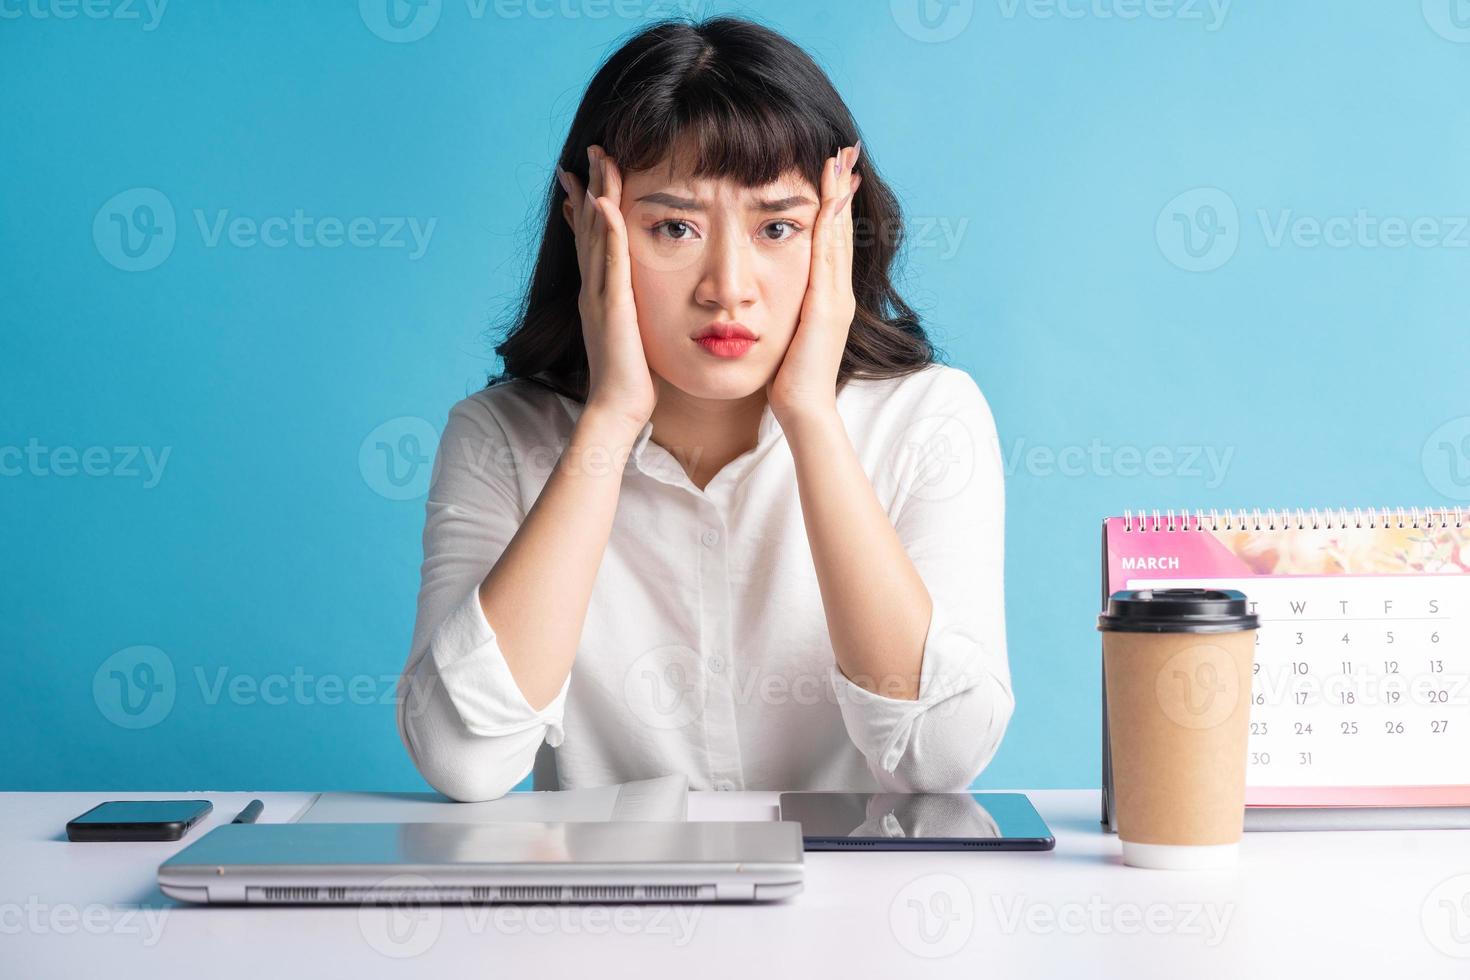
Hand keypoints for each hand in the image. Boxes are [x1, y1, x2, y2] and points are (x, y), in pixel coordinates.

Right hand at [557, 145, 657, 430]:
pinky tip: (606, 204)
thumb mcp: (629, 336)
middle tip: (590, 151)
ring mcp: (600, 296)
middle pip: (589, 228)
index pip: (592, 242)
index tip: (584, 178)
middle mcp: (593, 289)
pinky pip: (610, 262)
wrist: (618, 408)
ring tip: (597, 160)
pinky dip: (607, 232)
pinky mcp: (613, 306)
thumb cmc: (630, 381)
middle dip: (589, 187)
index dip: (587, 208)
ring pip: (597, 235)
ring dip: (597, 194)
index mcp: (599, 295)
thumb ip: (629, 315)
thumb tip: (634, 307)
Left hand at [766, 142, 862, 424]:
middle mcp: (838, 290)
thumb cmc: (790, 378)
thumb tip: (767, 294)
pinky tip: (828, 197)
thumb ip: (786, 310)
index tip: (834, 170)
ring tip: (840, 159)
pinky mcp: (829, 305)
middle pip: (841, 228)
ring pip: (838, 234)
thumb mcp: (788, 333)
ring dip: (839, 195)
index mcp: (828, 295)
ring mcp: (837, 296)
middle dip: (843, 188)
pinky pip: (829, 255)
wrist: (804, 408)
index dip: (834, 204)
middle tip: (846, 149)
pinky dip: (831, 223)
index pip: (830, 239)